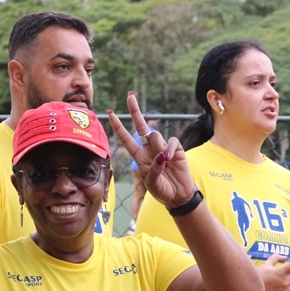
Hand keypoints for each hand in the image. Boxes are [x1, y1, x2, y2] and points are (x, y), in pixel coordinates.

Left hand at [108, 93, 194, 208]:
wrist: (179, 196)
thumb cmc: (162, 191)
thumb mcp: (152, 183)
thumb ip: (153, 169)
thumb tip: (161, 155)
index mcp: (139, 157)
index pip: (126, 138)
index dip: (118, 126)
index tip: (110, 113)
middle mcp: (149, 149)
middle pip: (140, 126)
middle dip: (134, 110)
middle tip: (130, 95)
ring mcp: (162, 148)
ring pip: (155, 135)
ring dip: (157, 146)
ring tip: (164, 161)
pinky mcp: (175, 149)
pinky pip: (170, 141)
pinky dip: (168, 148)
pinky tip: (169, 158)